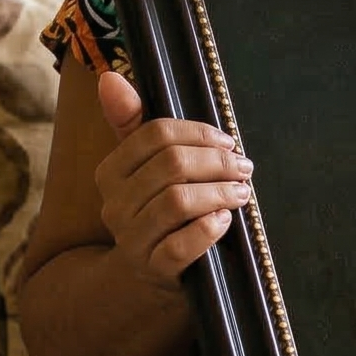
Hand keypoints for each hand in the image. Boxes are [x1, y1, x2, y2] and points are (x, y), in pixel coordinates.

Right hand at [93, 71, 252, 291]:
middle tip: (244, 168)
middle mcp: (114, 204)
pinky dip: (208, 229)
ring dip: (220, 193)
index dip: (200, 134)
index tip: (228, 142)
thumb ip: (133, 125)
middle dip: (217, 163)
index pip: (156, 134)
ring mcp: (131, 239)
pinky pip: (180, 246)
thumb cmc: (156, 211)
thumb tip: (111, 77)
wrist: (145, 277)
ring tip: (242, 192)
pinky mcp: (154, 270)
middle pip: (172, 165)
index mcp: (110, 172)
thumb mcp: (145, 169)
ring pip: (178, 202)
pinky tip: (226, 221)